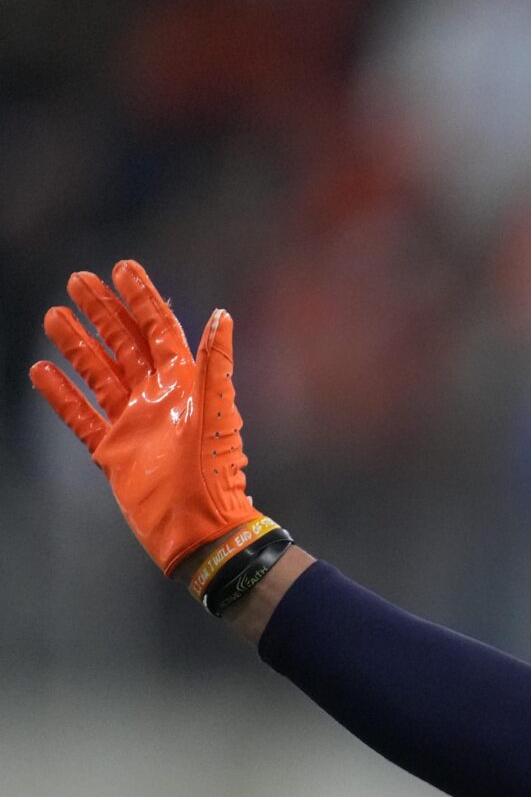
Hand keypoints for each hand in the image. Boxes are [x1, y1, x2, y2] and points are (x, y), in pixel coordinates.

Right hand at [29, 261, 261, 574]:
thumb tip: (222, 315)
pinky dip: (62, 395)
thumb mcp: (215, 411)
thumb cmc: (212, 472)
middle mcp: (157, 399)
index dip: (142, 299)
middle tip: (78, 279)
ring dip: (78, 345)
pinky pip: (82, 416)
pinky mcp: (113, 452)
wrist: (199, 528)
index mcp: (185, 385)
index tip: (122, 267)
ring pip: (99, 374)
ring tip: (52, 315)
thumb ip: (215, 363)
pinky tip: (41, 370)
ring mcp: (133, 424)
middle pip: (125, 344)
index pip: (160, 330)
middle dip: (103, 311)